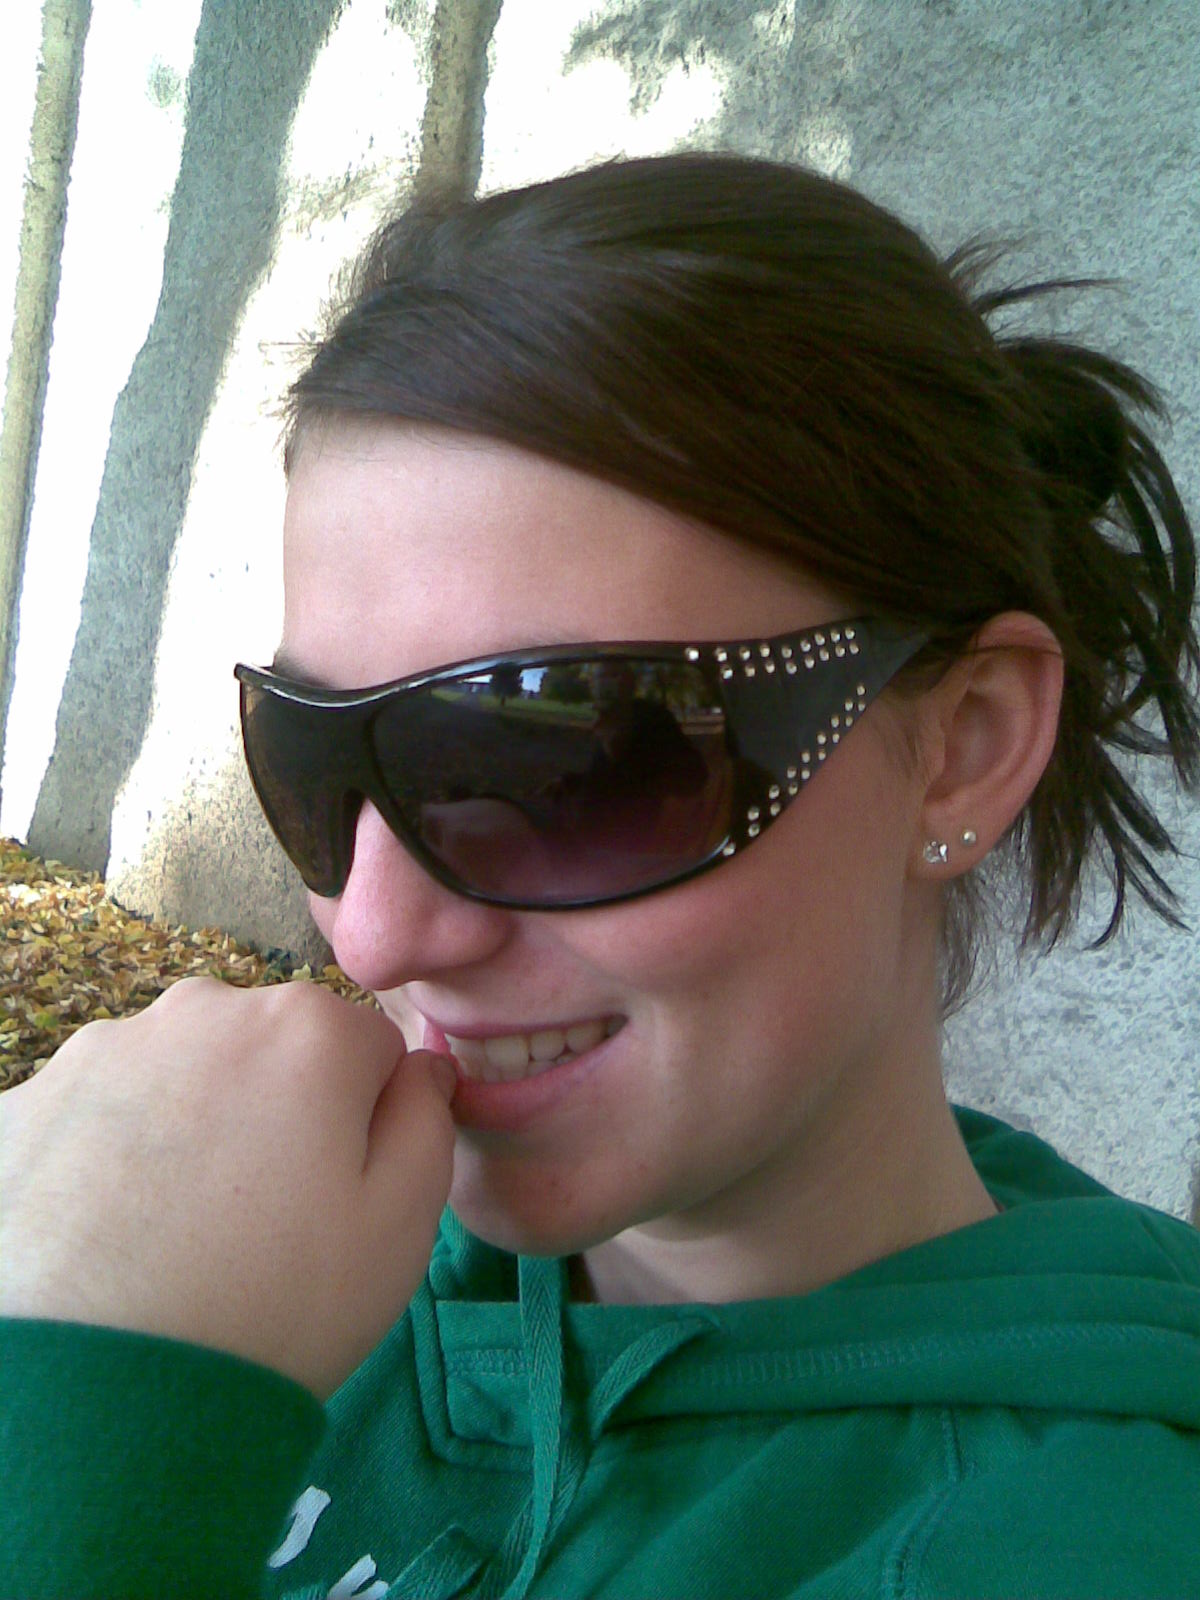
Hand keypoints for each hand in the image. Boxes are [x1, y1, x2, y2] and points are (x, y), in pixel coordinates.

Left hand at [0, 978, 456, 1398]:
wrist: (100, 1400)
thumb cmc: (278, 1306)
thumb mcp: (402, 1222)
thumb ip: (429, 1118)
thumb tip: (421, 1067)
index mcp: (307, 1027)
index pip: (368, 1051)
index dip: (364, 1125)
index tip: (335, 1197)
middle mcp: (202, 1010)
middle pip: (268, 1050)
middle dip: (273, 1112)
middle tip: (260, 1222)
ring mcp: (103, 1051)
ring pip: (178, 1076)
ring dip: (189, 1129)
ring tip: (178, 1236)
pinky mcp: (26, 1103)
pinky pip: (96, 1116)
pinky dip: (108, 1160)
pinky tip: (111, 1237)